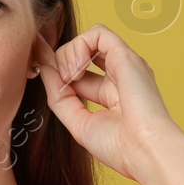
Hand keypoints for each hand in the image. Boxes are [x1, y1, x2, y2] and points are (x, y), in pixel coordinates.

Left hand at [35, 24, 183, 183]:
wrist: (144, 151)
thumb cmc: (119, 146)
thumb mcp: (78, 122)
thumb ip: (59, 96)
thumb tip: (45, 69)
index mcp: (112, 94)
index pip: (77, 73)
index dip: (56, 71)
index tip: (39, 69)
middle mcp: (120, 75)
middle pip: (80, 54)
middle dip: (59, 62)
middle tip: (61, 84)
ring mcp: (124, 64)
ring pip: (87, 40)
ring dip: (68, 55)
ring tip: (70, 79)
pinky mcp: (126, 55)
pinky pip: (97, 33)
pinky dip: (79, 47)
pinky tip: (78, 70)